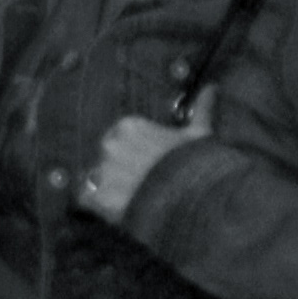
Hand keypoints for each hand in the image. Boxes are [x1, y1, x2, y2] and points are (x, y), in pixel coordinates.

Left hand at [82, 94, 212, 224]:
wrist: (191, 197)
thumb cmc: (195, 164)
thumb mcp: (199, 134)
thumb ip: (201, 109)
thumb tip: (212, 87)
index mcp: (129, 126)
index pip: (118, 138)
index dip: (130, 155)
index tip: (144, 167)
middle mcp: (110, 144)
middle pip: (105, 158)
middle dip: (116, 170)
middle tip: (136, 186)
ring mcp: (101, 169)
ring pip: (93, 177)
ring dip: (104, 188)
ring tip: (127, 201)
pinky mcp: (96, 195)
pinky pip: (84, 199)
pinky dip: (95, 206)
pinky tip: (113, 211)